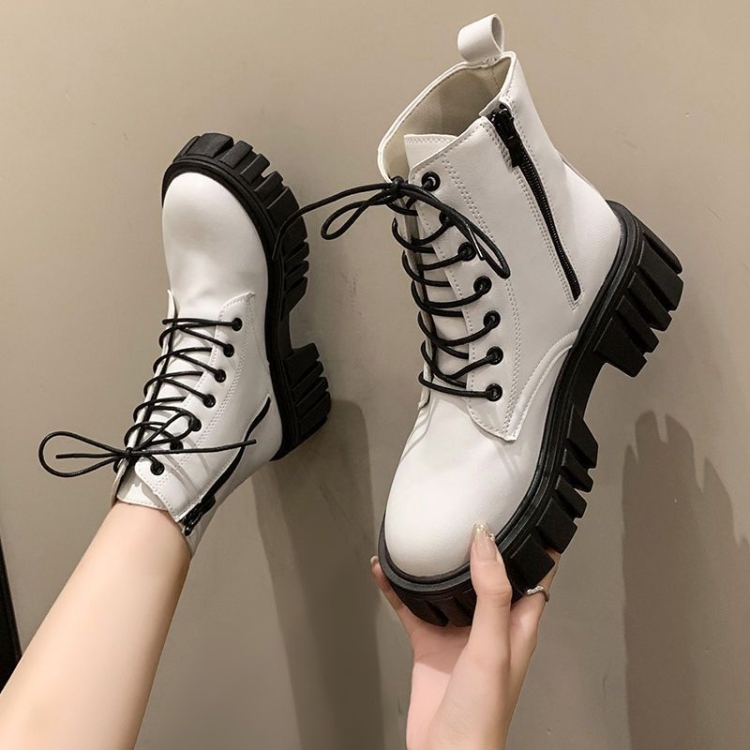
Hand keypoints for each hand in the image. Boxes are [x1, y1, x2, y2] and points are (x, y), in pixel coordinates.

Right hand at [371, 524, 557, 749]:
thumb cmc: (482, 715)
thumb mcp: (492, 647)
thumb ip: (491, 594)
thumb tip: (485, 543)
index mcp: (517, 625)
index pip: (533, 576)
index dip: (535, 546)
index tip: (528, 513)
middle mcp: (489, 625)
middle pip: (487, 574)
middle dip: (479, 545)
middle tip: (468, 512)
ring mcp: (458, 634)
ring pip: (446, 587)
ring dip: (436, 564)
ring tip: (425, 534)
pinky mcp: (429, 645)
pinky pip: (411, 608)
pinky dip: (397, 589)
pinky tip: (384, 572)